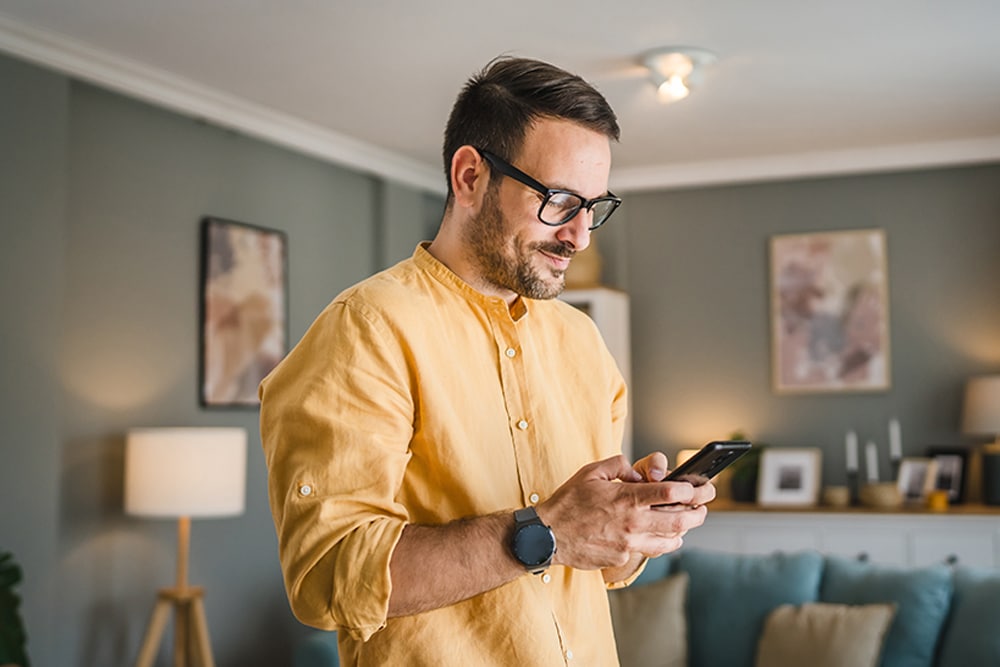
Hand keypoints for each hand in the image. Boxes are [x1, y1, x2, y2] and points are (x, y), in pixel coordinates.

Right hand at [535, 455, 710, 570]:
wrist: (547, 535)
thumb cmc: (568, 502)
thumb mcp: (591, 471)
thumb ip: (619, 465)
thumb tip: (638, 473)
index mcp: (626, 498)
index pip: (670, 492)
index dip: (690, 490)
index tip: (698, 487)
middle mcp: (632, 523)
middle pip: (680, 520)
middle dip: (698, 513)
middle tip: (703, 507)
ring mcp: (628, 544)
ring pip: (670, 541)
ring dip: (683, 531)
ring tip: (687, 523)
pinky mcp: (621, 558)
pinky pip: (648, 550)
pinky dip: (659, 542)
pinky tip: (660, 536)